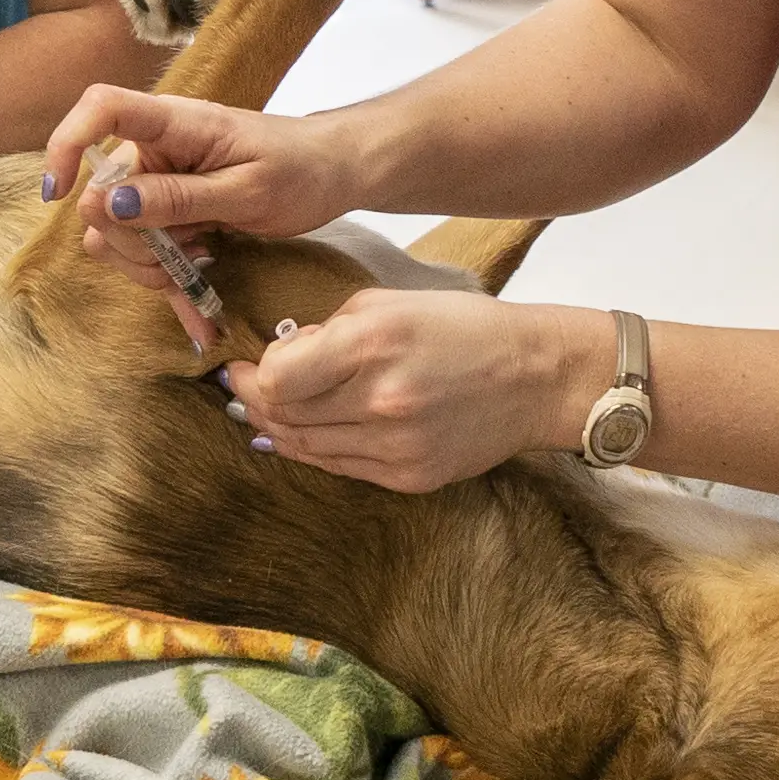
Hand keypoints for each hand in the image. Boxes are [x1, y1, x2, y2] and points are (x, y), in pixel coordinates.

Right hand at [39, 90, 366, 335]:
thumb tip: (108, 203)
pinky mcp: (171, 211)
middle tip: (186, 259)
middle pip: (102, 199)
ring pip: (118, 235)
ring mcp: (161, 181)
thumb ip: (178, 198)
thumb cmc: (300, 169)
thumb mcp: (247, 191)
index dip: (65, 144)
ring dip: (151, 268)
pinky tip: (201, 321)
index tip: (58, 195)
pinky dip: (171, 285)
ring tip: (200, 274)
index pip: (99, 108)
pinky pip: (148, 252)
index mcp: (173, 124)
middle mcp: (156, 148)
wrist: (333, 173)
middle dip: (133, 244)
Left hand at [222, 294, 614, 493]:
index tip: (249, 363)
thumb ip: (328, 329)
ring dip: (279, 428)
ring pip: (305, 448)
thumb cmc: (462, 327)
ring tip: (269, 412)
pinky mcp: (408, 477)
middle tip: (243, 388)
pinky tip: (310, 432)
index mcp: (373, 344)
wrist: (535, 376)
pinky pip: (340, 468)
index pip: (276, 378)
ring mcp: (395, 446)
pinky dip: (316, 450)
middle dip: (256, 400)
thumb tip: (279, 357)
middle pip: (283, 416)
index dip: (254, 372)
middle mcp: (380, 400)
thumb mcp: (390, 302)